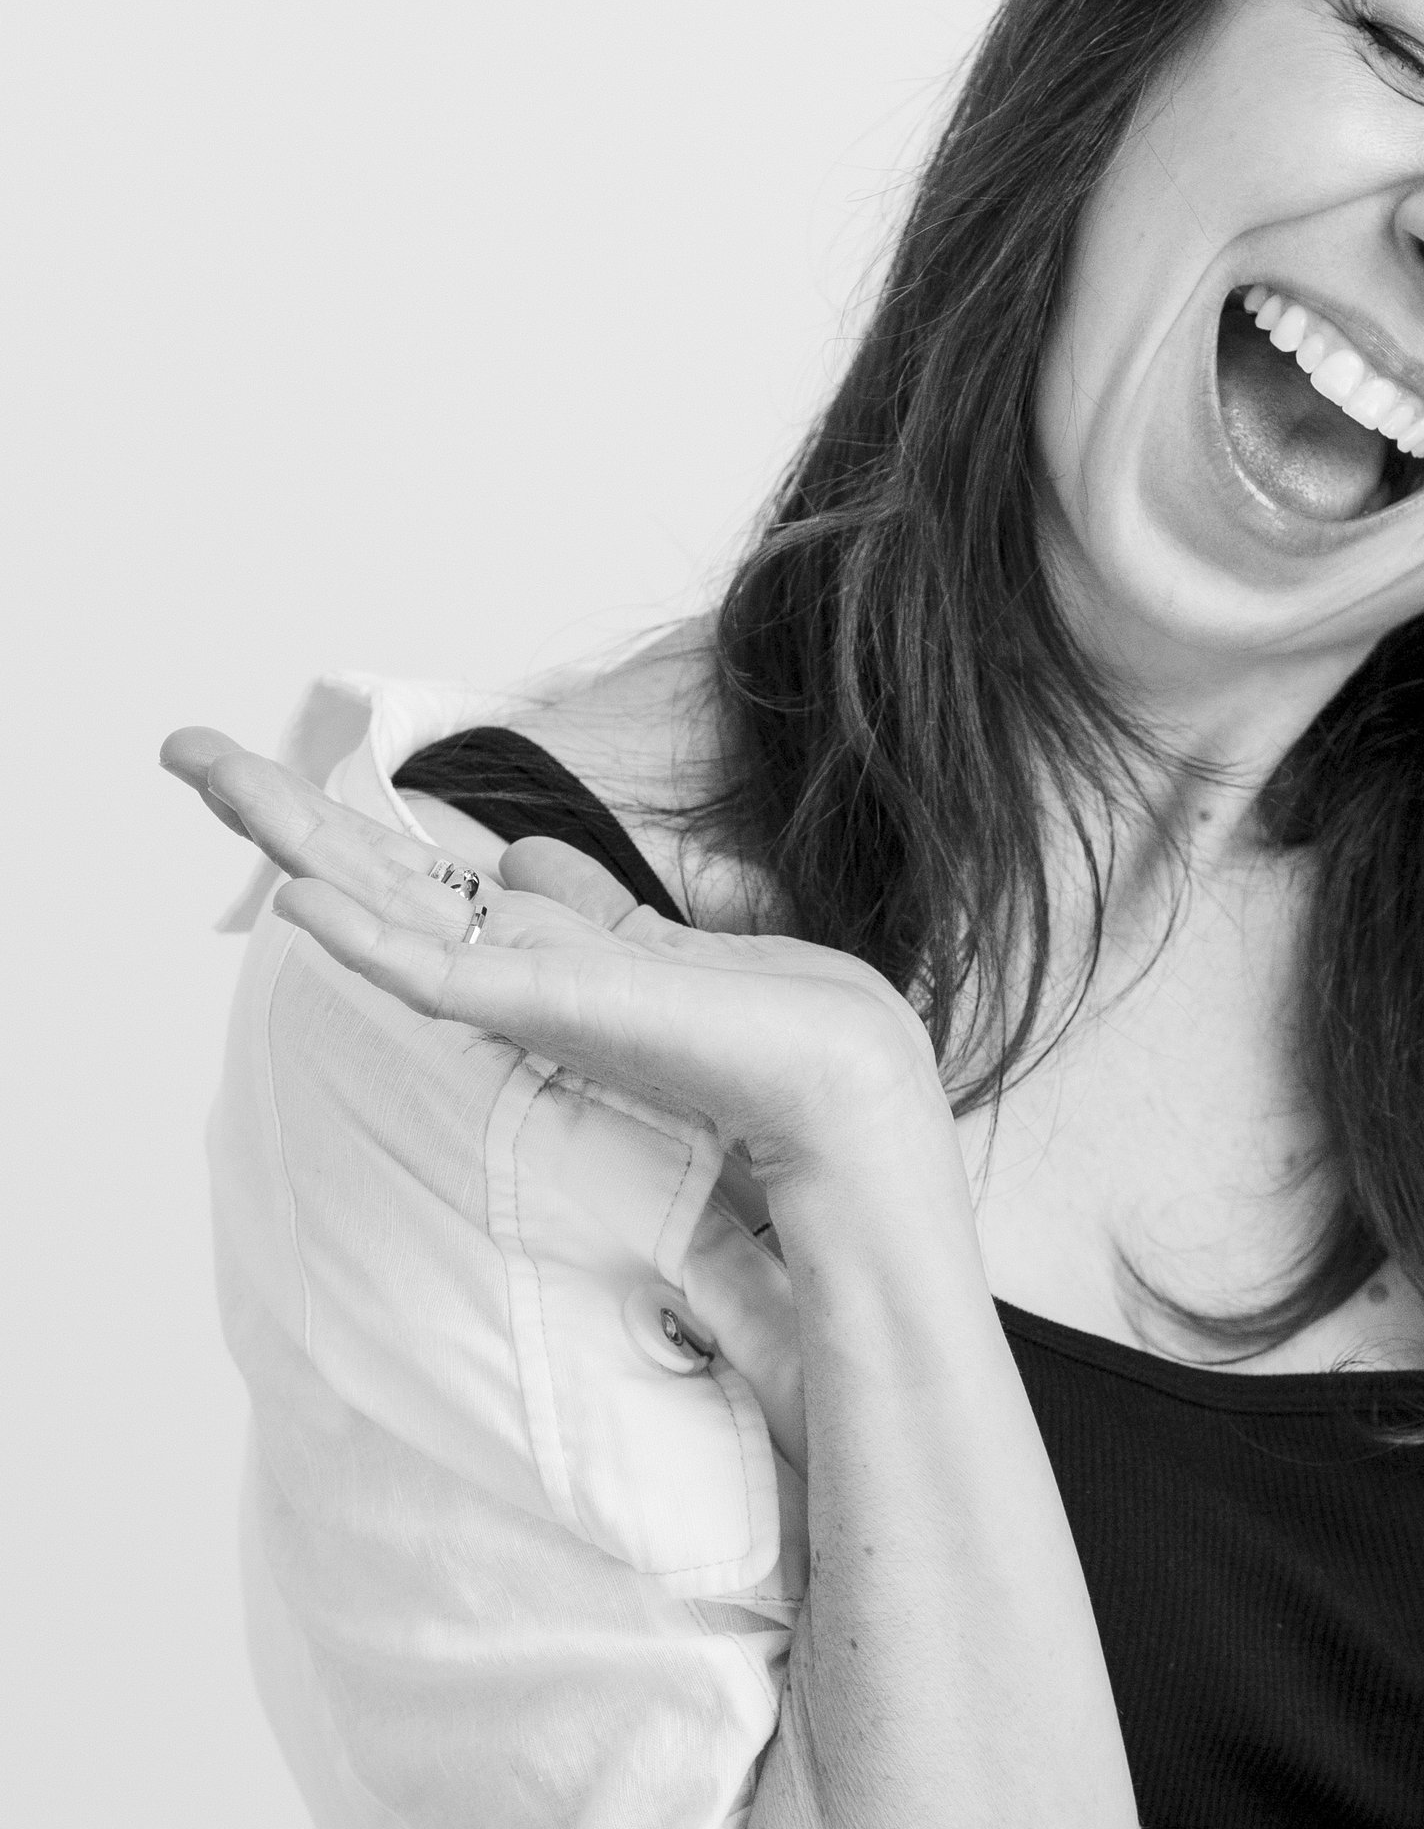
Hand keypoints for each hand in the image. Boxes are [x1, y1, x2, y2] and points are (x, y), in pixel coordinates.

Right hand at [160, 726, 950, 1206]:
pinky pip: (436, 974)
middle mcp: (517, 968)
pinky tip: (303, 901)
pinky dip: (369, 939)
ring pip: (379, 906)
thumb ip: (599, 899)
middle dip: (284, 813)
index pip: (421, 878)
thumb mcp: (674, 930)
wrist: (837, 1083)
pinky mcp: (550, 1011)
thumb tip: (527, 856)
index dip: (350, 828)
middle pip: (375, 877)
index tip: (281, 781)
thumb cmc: (775, 1027)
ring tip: (203, 767)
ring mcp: (524, 991)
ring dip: (293, 836)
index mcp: (545, 947)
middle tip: (182, 746)